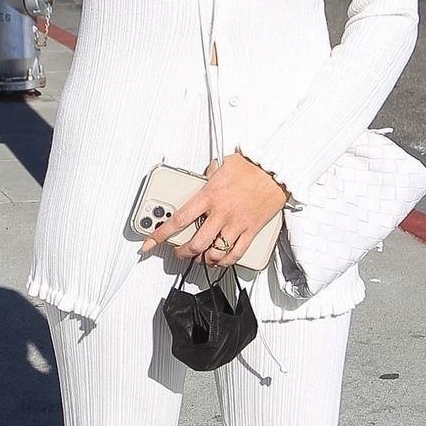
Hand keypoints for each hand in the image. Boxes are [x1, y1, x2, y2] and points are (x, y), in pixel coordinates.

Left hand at [142, 153, 287, 267]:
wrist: (276, 170)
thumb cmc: (251, 165)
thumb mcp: (222, 164)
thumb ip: (209, 175)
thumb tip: (204, 177)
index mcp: (209, 196)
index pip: (179, 220)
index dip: (161, 234)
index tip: (149, 243)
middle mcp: (221, 213)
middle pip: (195, 243)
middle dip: (183, 252)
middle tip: (178, 251)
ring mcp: (236, 224)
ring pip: (215, 253)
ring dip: (204, 259)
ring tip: (200, 257)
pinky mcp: (251, 230)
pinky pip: (236, 254)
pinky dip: (226, 261)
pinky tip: (220, 261)